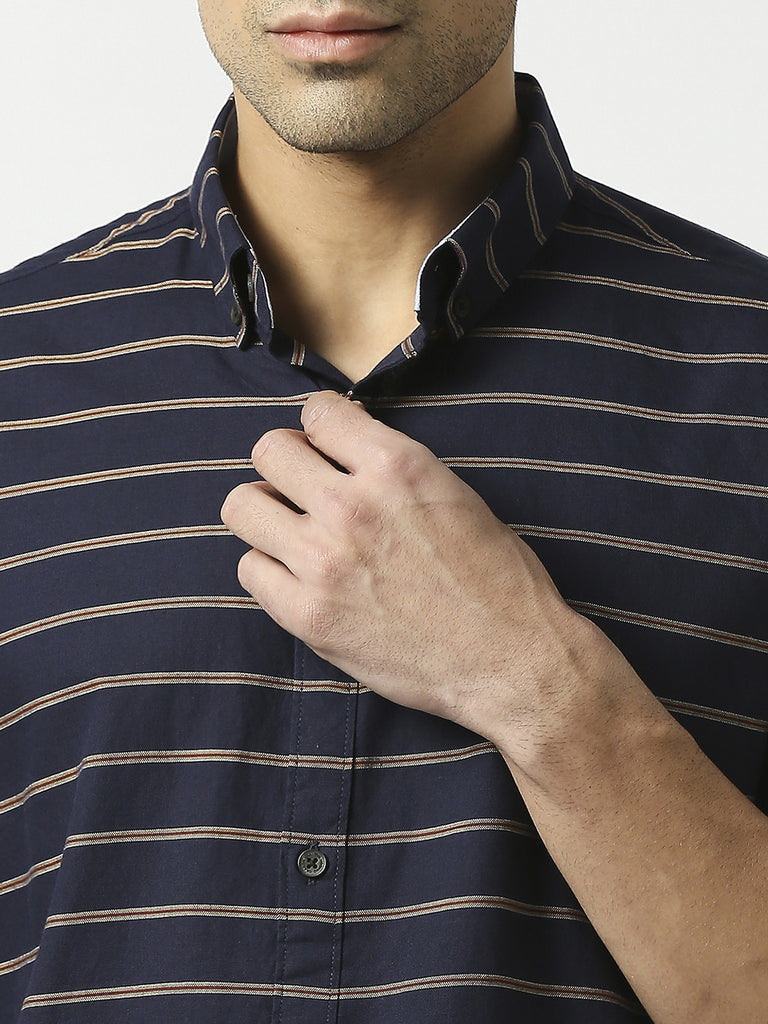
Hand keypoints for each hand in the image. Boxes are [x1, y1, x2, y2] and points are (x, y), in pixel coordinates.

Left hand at [220, 391, 605, 758]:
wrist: (511, 661)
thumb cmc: (497, 578)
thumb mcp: (454, 494)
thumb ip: (391, 467)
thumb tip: (343, 449)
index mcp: (397, 466)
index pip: (319, 411)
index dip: (322, 428)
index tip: (328, 449)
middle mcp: (352, 505)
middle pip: (269, 451)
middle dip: (286, 463)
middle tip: (305, 490)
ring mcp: (324, 562)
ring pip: (243, 507)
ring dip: (265, 513)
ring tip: (293, 532)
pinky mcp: (309, 615)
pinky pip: (249, 570)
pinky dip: (270, 570)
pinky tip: (300, 578)